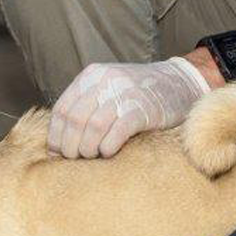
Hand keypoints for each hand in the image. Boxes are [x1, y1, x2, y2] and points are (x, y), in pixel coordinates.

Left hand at [48, 58, 208, 159]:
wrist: (180, 82)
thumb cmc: (139, 93)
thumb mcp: (108, 89)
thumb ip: (85, 107)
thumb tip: (58, 145)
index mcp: (92, 76)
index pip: (62, 109)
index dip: (56, 136)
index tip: (58, 153)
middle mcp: (106, 82)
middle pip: (75, 120)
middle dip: (70, 146)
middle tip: (76, 159)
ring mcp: (125, 94)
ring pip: (93, 128)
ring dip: (88, 149)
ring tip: (93, 156)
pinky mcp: (144, 109)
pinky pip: (117, 132)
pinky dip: (108, 147)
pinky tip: (109, 152)